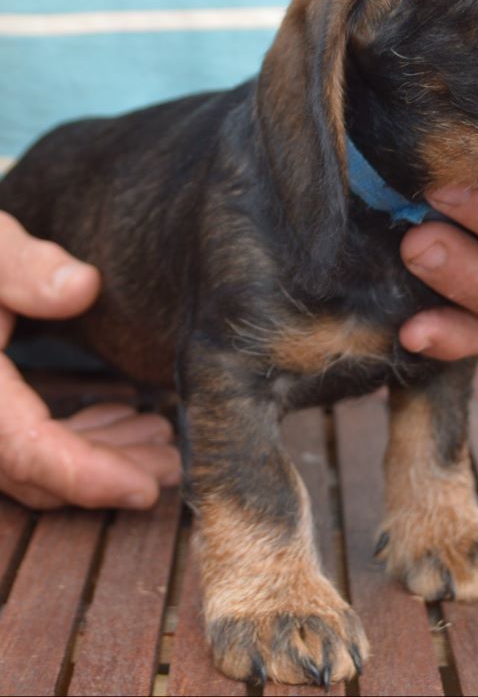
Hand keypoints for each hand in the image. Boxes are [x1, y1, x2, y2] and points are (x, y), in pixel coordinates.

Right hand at [0, 212, 179, 508]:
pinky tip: (121, 414)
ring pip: (30, 463)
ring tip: (161, 441)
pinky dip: (75, 437)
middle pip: (31, 469)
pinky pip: (25, 443)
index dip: (83, 474)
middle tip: (174, 462)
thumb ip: (24, 267)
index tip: (144, 490)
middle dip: (107, 472)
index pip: (23, 447)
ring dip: (98, 456)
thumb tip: (82, 287)